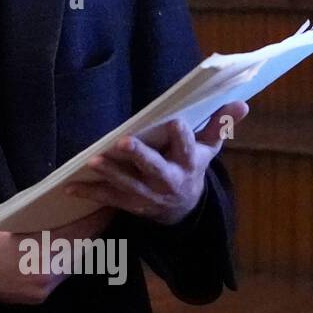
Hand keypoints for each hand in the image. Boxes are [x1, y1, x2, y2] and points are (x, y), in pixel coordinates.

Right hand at [0, 206, 117, 304]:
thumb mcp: (14, 223)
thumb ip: (43, 222)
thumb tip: (67, 211)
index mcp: (40, 250)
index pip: (79, 234)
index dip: (96, 219)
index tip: (108, 206)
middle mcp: (46, 274)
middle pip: (81, 251)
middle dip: (93, 233)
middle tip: (103, 215)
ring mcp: (43, 289)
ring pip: (72, 265)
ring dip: (81, 248)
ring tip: (89, 230)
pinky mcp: (38, 298)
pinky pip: (59, 277)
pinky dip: (65, 263)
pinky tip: (68, 251)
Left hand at [63, 101, 248, 226]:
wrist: (184, 209)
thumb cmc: (191, 167)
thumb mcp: (208, 148)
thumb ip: (220, 125)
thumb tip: (241, 103)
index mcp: (189, 163)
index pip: (186, 145)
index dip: (180, 134)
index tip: (173, 121)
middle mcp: (170, 180)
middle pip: (155, 167)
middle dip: (139, 156)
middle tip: (122, 142)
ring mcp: (150, 195)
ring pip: (129, 184)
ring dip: (110, 174)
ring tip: (93, 161)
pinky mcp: (132, 205)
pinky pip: (109, 199)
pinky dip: (90, 192)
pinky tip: (71, 186)